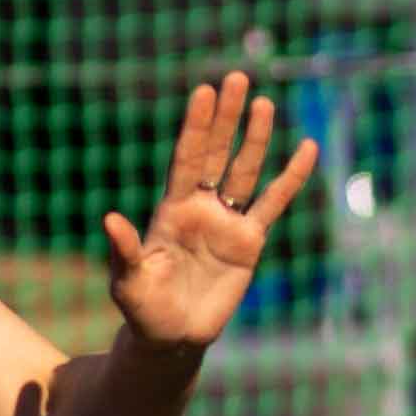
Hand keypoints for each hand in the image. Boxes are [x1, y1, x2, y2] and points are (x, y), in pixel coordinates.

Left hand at [100, 71, 320, 353]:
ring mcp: (227, 223)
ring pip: (246, 171)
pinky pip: (275, 204)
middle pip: (217, 154)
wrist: (172, 338)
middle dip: (226, 118)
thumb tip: (109, 218)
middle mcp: (201, 207)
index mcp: (171, 210)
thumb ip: (124, 250)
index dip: (196, 126)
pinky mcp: (250, 243)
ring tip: (265, 103)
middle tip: (236, 78)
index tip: (204, 91)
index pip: (187, 159)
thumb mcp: (128, 281)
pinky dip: (291, 178)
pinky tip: (306, 149)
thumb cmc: (144, 308)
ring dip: (256, 138)